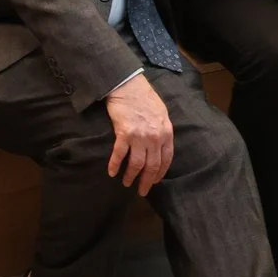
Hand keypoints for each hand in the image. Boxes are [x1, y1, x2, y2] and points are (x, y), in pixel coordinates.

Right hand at [104, 74, 174, 194]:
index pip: (166, 160)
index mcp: (166, 133)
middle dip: (146, 181)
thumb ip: (162, 131)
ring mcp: (139, 136)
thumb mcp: (162, 114)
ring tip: (126, 183)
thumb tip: (160, 145)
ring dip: (131, 176)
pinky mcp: (124, 133)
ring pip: (136, 164)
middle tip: (142, 191)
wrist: (128, 85)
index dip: (160, 173)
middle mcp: (155, 137)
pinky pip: (120, 154)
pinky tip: (111, 172)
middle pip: (152, 166)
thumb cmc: (145, 97)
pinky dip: (115, 165)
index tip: (154, 181)